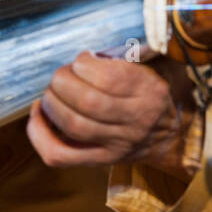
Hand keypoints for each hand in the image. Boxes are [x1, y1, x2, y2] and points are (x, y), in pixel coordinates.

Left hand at [27, 51, 197, 182]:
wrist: (173, 137)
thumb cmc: (156, 92)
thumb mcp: (158, 64)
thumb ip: (132, 51)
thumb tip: (92, 51)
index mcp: (150, 92)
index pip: (110, 79)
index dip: (85, 65)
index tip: (82, 60)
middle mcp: (135, 120)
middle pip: (87, 102)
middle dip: (63, 81)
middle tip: (62, 74)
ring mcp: (116, 145)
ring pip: (73, 126)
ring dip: (52, 103)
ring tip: (52, 91)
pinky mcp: (99, 161)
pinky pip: (59, 155)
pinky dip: (39, 134)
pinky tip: (38, 114)